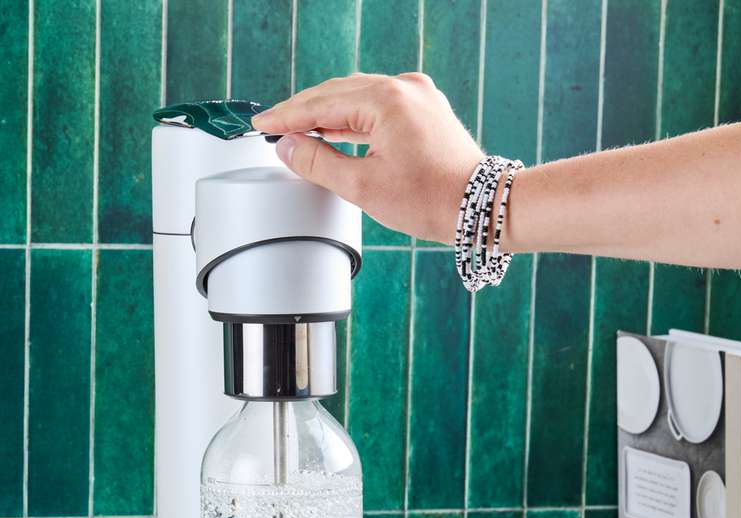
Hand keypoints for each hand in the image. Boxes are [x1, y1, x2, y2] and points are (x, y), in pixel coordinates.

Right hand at [252, 73, 483, 243]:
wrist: (479, 206)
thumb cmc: (430, 199)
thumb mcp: (362, 186)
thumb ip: (317, 163)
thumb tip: (288, 147)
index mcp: (387, 100)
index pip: (321, 104)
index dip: (286, 117)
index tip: (261, 125)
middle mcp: (404, 88)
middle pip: (337, 93)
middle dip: (303, 111)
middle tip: (273, 127)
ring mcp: (417, 95)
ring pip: (357, 97)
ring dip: (327, 114)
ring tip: (298, 131)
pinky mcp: (425, 108)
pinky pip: (377, 105)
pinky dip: (352, 118)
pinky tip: (334, 130)